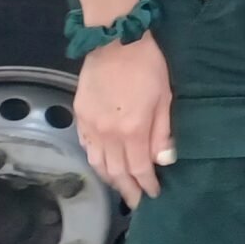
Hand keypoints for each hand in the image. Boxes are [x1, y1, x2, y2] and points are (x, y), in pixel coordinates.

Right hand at [74, 35, 173, 207]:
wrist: (114, 41)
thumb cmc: (147, 66)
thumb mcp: (164, 97)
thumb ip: (162, 132)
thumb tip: (163, 162)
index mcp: (131, 130)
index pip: (138, 168)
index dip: (146, 184)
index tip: (153, 195)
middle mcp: (107, 133)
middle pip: (115, 171)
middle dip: (127, 189)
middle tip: (136, 202)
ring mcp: (90, 125)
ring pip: (97, 163)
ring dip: (110, 179)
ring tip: (121, 187)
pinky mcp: (80, 116)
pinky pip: (86, 147)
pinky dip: (95, 161)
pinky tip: (103, 165)